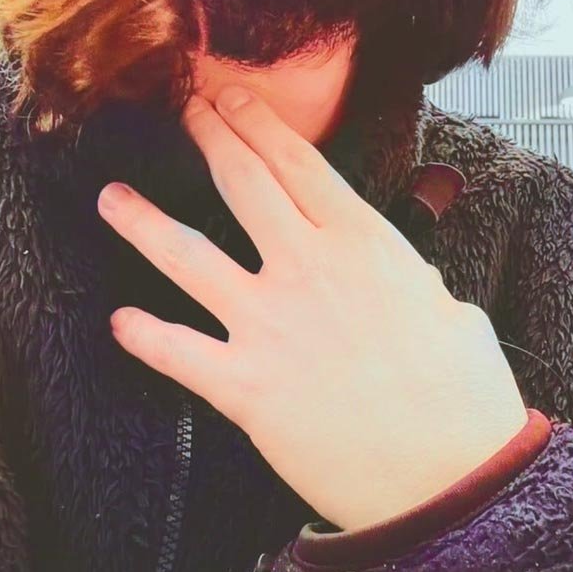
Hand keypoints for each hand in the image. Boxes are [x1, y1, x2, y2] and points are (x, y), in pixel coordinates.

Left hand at [97, 86, 527, 530]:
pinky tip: (120, 321)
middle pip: (241, 182)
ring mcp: (270, 324)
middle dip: (208, 136)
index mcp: (363, 242)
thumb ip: (410, 279)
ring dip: (143, 221)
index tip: (232, 97)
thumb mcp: (451, 309)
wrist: (450, 475)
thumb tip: (398, 271)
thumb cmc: (462, 396)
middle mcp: (308, 268)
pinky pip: (178, 351)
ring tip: (110, 196)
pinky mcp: (245, 385)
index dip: (258, 122)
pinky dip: (144, 335)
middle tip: (184, 111)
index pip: (297, 161)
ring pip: (187, 254)